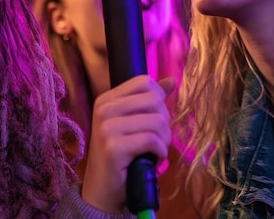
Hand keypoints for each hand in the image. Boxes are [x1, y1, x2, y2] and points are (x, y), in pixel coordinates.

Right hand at [81, 75, 174, 212]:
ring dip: (164, 140)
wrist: (102, 192)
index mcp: (107, 99)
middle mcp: (104, 109)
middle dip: (164, 122)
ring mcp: (106, 127)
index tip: (155, 119)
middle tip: (157, 140)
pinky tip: (154, 160)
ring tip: (156, 151)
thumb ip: (149, 101)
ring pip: (157, 121)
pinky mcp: (113, 147)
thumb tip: (171, 81)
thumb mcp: (133, 124)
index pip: (144, 82)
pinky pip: (152, 140)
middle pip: (154, 100)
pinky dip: (160, 152)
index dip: (159, 98)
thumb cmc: (121, 157)